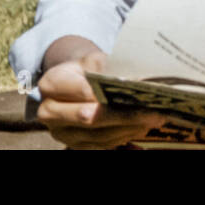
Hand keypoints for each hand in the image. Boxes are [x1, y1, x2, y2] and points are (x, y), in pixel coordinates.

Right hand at [35, 44, 165, 148]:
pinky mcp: (74, 145)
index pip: (82, 91)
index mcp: (51, 84)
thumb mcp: (91, 58)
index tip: (134, 89)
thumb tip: (133, 79)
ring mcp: (62, 132)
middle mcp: (50, 112)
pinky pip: (100, 146)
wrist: (72, 82)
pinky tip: (142, 128)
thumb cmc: (86, 68)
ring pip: (98, 135)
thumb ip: (106, 65)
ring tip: (154, 120)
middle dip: (124, 116)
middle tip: (153, 112)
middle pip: (90, 118)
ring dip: (128, 129)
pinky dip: (124, 137)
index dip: (108, 92)